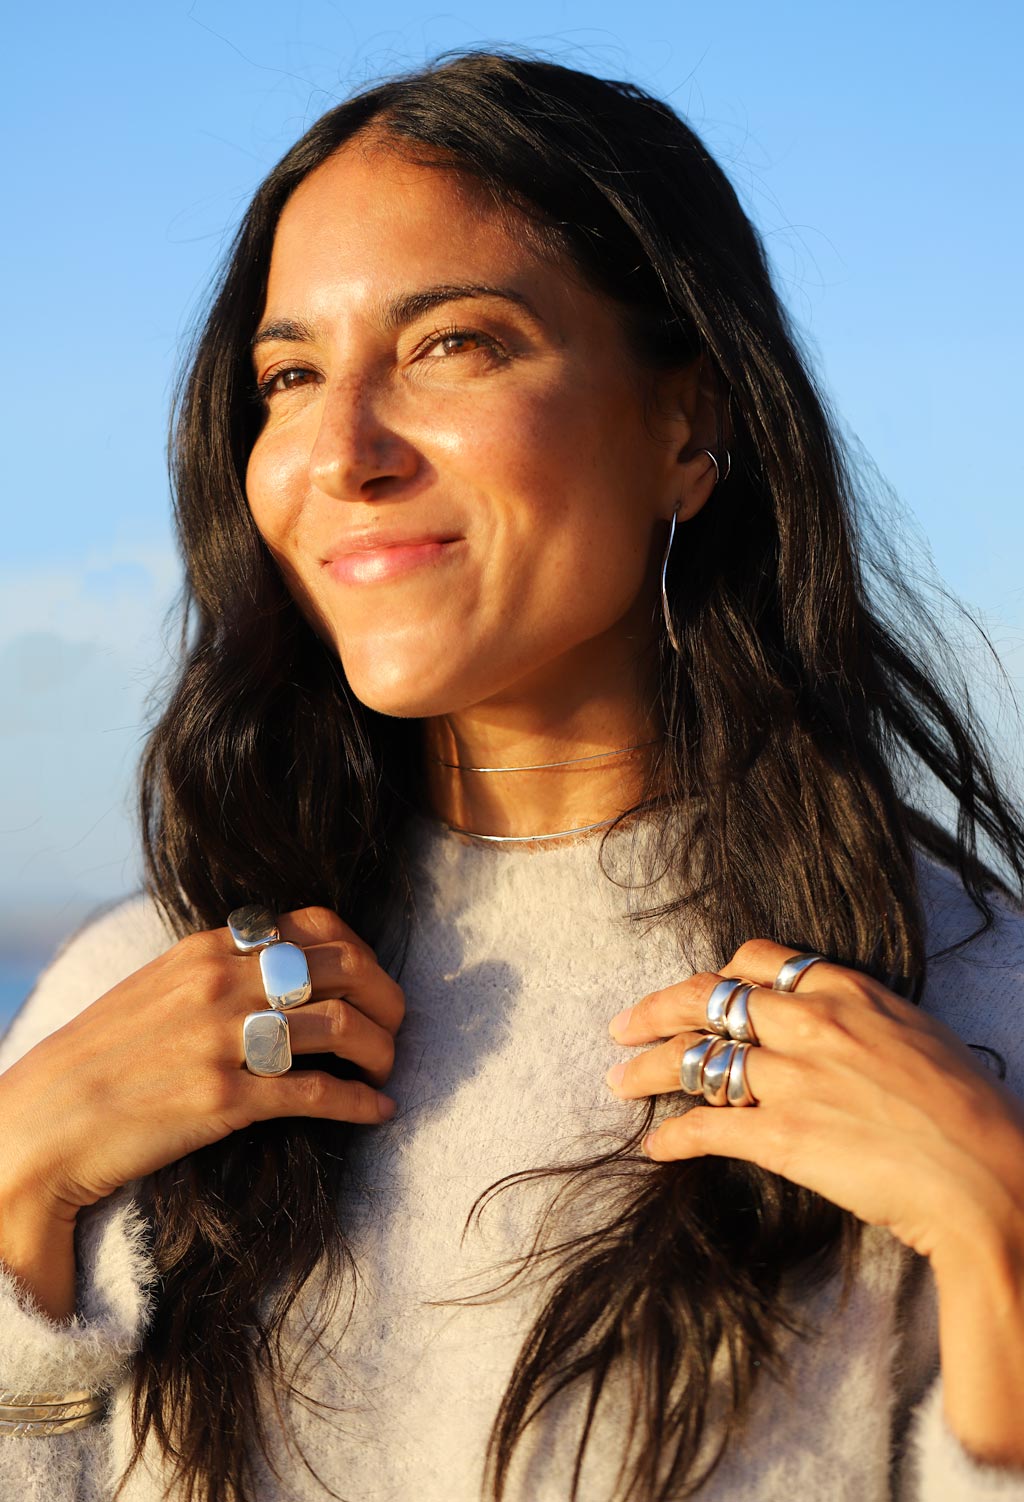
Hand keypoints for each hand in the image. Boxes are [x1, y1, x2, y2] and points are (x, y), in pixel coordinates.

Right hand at [0, 906, 403, 1222]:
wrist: (43, 1123)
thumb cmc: (102, 1057)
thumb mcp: (160, 986)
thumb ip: (219, 970)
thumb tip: (281, 967)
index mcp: (208, 949)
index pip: (316, 926)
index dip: (362, 952)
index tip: (374, 982)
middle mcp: (221, 983)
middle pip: (345, 968)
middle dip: (388, 997)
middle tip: (397, 1026)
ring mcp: (223, 1040)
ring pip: (342, 1027)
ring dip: (382, 1050)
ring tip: (388, 1070)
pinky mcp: (223, 1100)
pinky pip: (317, 1093)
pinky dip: (361, 1101)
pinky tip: (379, 1111)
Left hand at [605, 939, 1023, 1267]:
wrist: (989, 1177)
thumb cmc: (972, 1113)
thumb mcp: (918, 1035)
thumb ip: (863, 1021)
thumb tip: (837, 1028)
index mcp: (846, 991)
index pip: (755, 959)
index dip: (716, 974)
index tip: (698, 992)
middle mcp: (811, 1023)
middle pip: (705, 997)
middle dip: (654, 1009)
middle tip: (624, 1025)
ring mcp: (791, 1078)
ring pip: (692, 1057)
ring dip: (645, 1069)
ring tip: (617, 1080)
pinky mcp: (780, 1137)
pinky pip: (704, 1127)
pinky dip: (670, 1138)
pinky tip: (654, 1147)